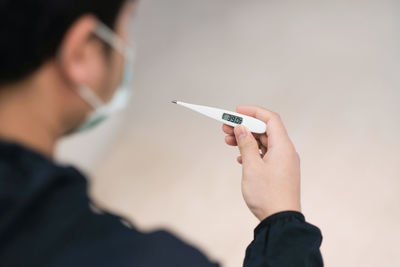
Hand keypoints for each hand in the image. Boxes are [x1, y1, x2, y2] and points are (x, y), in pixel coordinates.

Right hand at [222, 106, 300, 220]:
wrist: (280, 220)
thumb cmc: (268, 196)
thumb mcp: (252, 167)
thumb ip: (246, 145)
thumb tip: (242, 129)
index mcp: (283, 147)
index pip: (270, 119)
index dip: (253, 112)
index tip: (237, 111)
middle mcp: (286, 152)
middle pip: (265, 130)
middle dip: (245, 126)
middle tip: (226, 126)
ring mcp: (284, 162)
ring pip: (264, 143)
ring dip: (246, 139)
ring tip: (228, 140)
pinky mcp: (280, 172)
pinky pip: (266, 154)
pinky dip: (252, 152)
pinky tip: (240, 157)